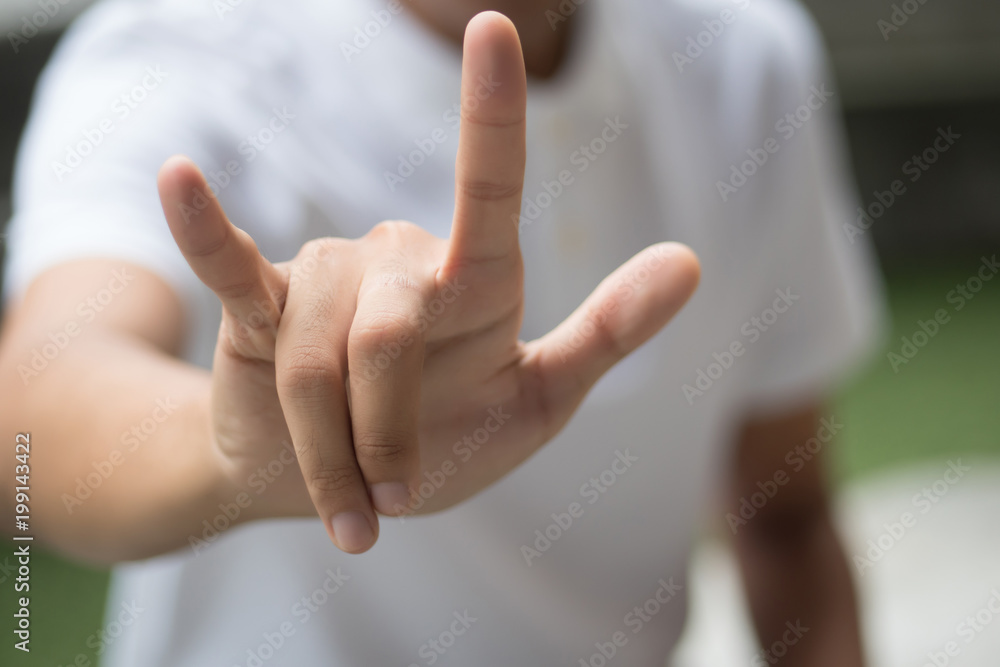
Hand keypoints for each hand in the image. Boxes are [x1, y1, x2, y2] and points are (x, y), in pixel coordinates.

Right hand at [156, 11, 699, 553]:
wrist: (349, 490)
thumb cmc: (447, 441)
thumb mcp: (540, 400)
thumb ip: (608, 333)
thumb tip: (692, 261)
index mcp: (477, 281)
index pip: (490, 189)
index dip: (492, 113)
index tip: (494, 26)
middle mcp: (402, 262)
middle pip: (387, 336)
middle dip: (387, 432)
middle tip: (392, 503)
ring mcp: (328, 280)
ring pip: (318, 362)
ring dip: (329, 451)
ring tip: (347, 502)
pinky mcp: (261, 309)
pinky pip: (231, 265)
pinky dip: (204, 230)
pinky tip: (178, 178)